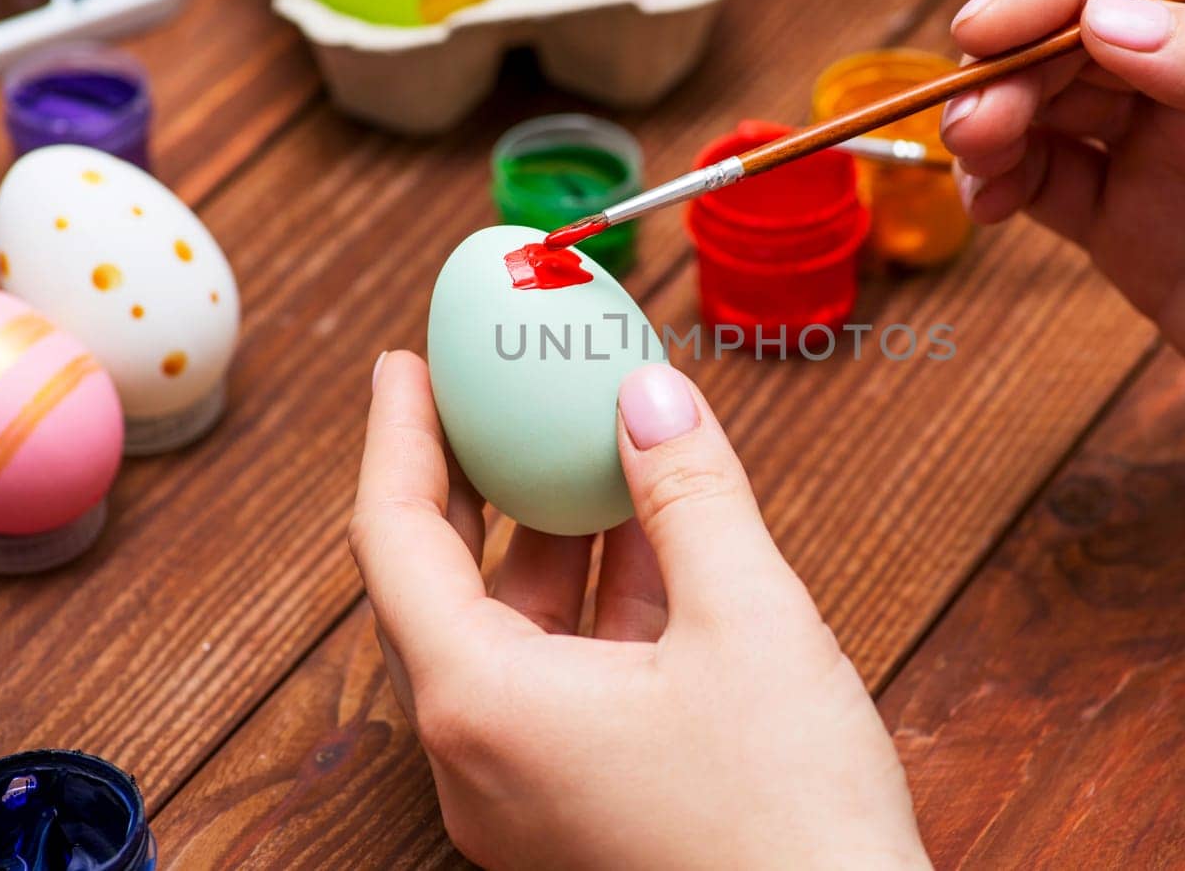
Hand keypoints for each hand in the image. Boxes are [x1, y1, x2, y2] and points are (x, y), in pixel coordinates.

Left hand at [350, 353, 928, 869]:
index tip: (405, 366)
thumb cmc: (789, 819)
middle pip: (443, 587)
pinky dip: (596, 607)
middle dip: (472, 483)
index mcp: (482, 705)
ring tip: (594, 454)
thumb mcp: (748, 621)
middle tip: (487, 397)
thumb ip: (689, 493)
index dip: (398, 438)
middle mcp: (479, 757)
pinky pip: (561, 682)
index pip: (395, 540)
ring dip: (552, 542)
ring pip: (511, 636)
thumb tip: (648, 395)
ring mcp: (525, 794)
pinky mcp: (577, 811)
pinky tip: (655, 545)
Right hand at [943, 0, 1184, 509]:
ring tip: (972, 154)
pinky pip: (1051, 186)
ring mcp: (1175, 154)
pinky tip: (987, 199)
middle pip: (1089, 31)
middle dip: (1019, 61)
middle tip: (973, 113)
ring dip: (998, 120)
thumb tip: (1109, 21)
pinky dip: (1005, 183)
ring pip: (1056, 105)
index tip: (998, 26)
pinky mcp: (1139, 231)